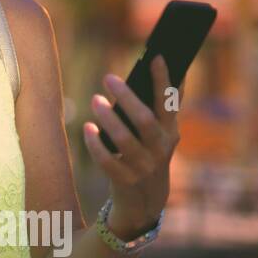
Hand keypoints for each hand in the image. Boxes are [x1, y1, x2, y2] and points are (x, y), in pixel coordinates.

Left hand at [82, 54, 179, 238]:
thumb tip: (168, 66)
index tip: (155, 56)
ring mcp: (143, 167)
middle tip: (108, 78)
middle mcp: (160, 149)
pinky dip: (96, 144)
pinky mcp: (124, 181)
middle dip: (127, 97)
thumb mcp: (162, 134)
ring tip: (95, 100)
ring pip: (124, 140)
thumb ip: (165, 106)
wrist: (146, 201)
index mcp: (170, 132)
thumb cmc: (150, 154)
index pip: (169, 103)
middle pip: (144, 120)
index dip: (163, 80)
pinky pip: (107, 161)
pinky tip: (88, 129)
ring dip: (108, 118)